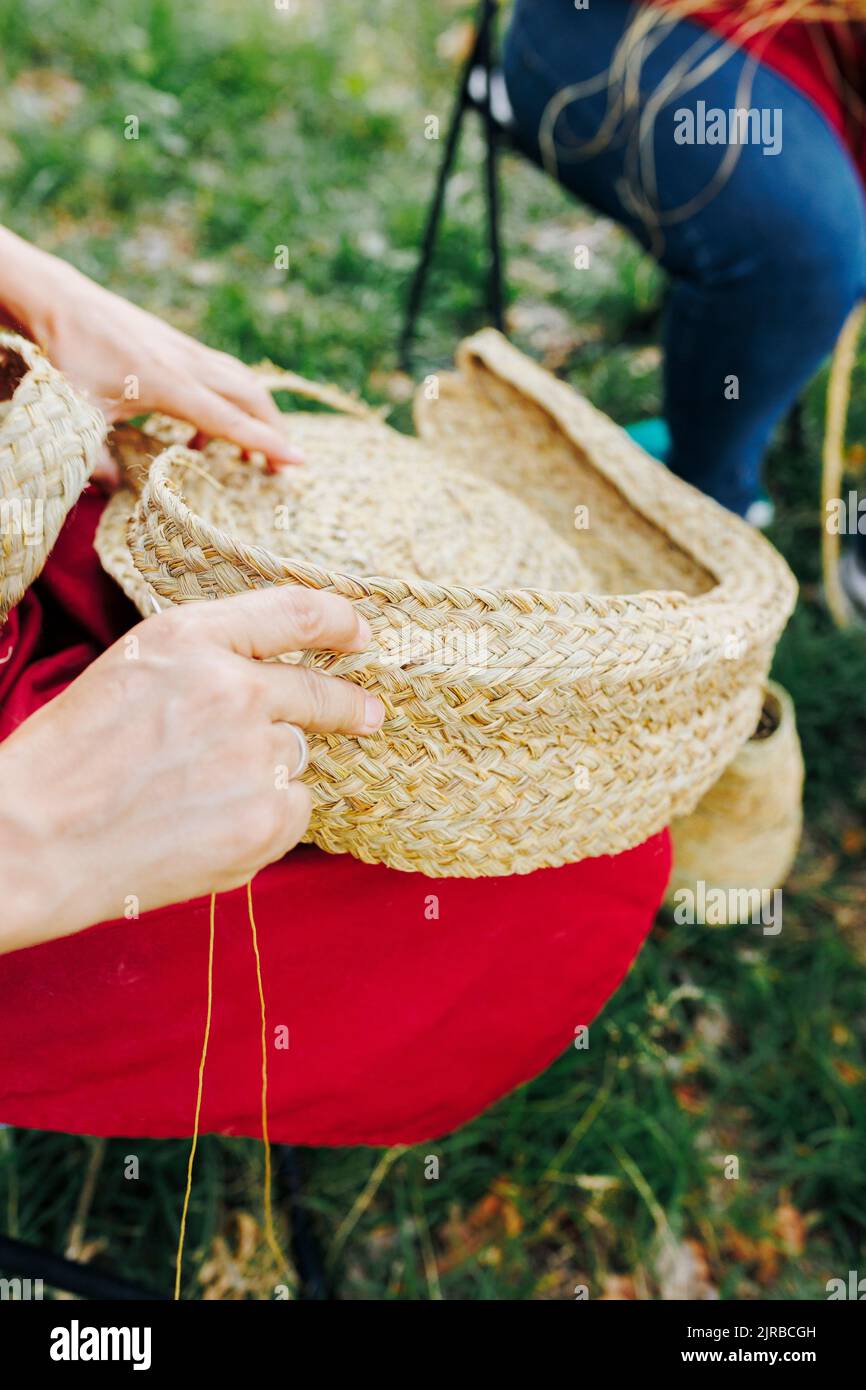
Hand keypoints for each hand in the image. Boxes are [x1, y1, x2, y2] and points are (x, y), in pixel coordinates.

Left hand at [0, 225, 302, 476]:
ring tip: (249, 456)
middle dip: (274, 431)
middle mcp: (188, 363)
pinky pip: (221, 374)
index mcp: (168, 383)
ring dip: (255, 415)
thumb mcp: (77, 413)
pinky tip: (200, 432)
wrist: (59, 299)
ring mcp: (186, 349)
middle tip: (281, 468)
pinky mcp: (179, 344)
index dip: (267, 444)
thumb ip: (97, 458)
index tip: (300, 463)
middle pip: (251, 396)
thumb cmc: (66, 357)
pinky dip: (230, 401)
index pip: (230, 420)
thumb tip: (110, 492)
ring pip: (240, 381)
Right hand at [0, 587, 383, 953]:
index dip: (339, 621)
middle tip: (368, 714)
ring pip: (295, 756)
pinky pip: (293, 811)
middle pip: (318, 690)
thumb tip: (275, 676)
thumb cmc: (69, 758)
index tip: (359, 634)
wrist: (34, 841)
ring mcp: (254, 755)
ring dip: (266, 773)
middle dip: (350, 703)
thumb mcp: (131, 671)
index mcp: (191, 638)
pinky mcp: (264, 819)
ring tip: (199, 796)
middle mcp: (233, 688)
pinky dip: (265, 820)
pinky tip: (209, 828)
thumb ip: (205, 661)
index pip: (296, 611)